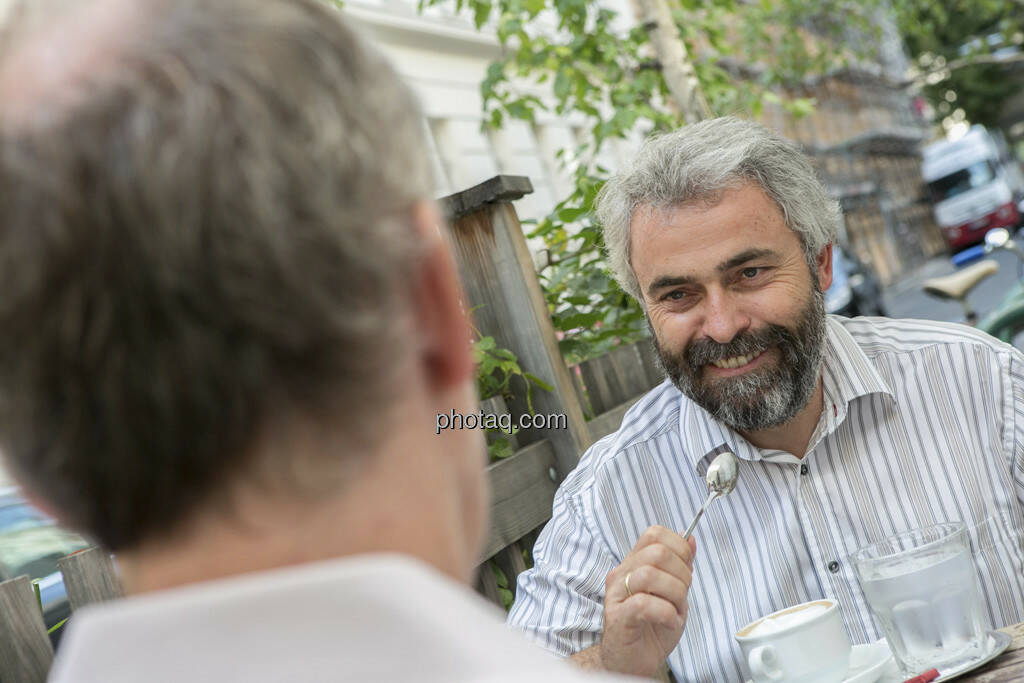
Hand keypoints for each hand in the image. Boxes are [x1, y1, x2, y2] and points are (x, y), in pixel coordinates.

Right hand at [599, 526, 695, 676]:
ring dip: (675, 594)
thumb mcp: (673, 594)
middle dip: (682, 573)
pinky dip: (666, 613)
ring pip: (649, 575)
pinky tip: (670, 622)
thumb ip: (680, 567)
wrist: (632, 662)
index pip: (654, 534)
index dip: (679, 546)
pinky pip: (643, 604)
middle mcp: (622, 574)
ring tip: (676, 610)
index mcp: (634, 564)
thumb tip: (690, 539)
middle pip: (656, 553)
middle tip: (683, 594)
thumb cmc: (651, 628)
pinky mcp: (618, 618)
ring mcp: (616, 595)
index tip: (687, 567)